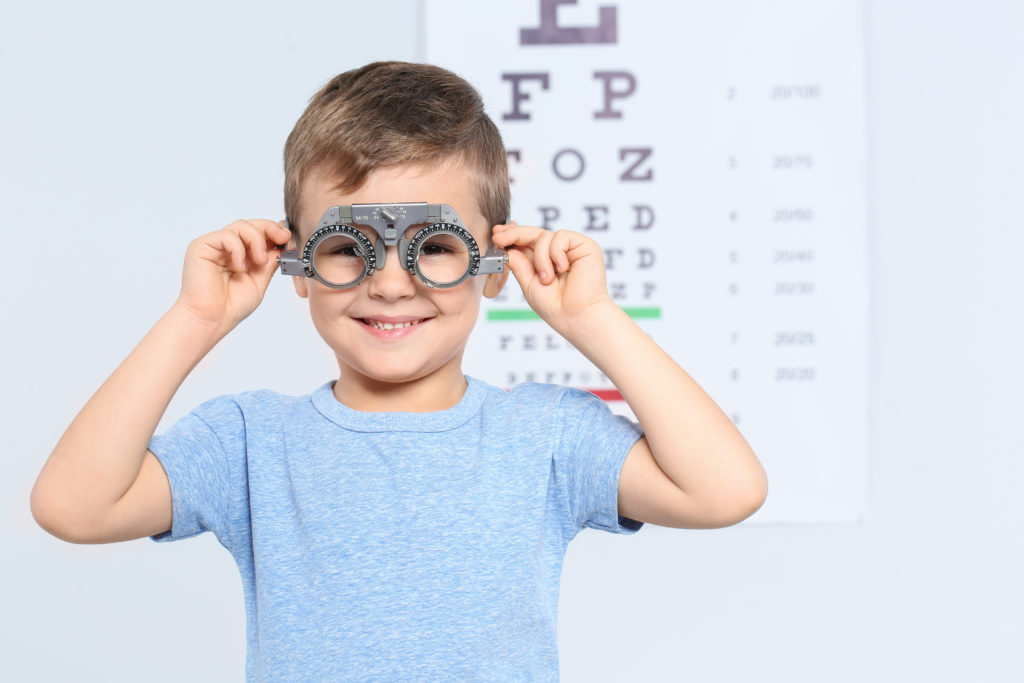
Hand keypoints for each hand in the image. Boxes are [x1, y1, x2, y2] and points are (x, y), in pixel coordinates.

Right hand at [175, 219, 291, 335]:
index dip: (274, 232)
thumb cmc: (231, 306)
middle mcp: (228, 248)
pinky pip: (226, 236)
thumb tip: (283, 244)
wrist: (212, 319)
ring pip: (241, 226)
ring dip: (256, 240)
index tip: (288, 238)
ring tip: (259, 261)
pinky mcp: (201, 246)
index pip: (259, 234)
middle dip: (270, 229)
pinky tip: (239, 267)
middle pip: (251, 225)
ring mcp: (215, 246)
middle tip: (283, 238)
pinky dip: (238, 249)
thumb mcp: (260, 281)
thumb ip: (269, 262)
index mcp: (242, 255)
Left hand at [491, 222, 612, 331]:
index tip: (496, 235)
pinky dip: (555, 253)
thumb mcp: (528, 283)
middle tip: (499, 238)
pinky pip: (560, 237)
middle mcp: (557, 253)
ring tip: (547, 278)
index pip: (526, 241)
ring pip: (544, 236)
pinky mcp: (584, 245)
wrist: (576, 316)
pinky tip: (562, 268)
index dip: (511, 235)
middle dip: (514, 234)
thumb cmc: (555, 306)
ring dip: (540, 258)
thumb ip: (518, 263)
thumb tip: (507, 246)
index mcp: (543, 261)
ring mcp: (570, 248)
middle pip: (533, 233)